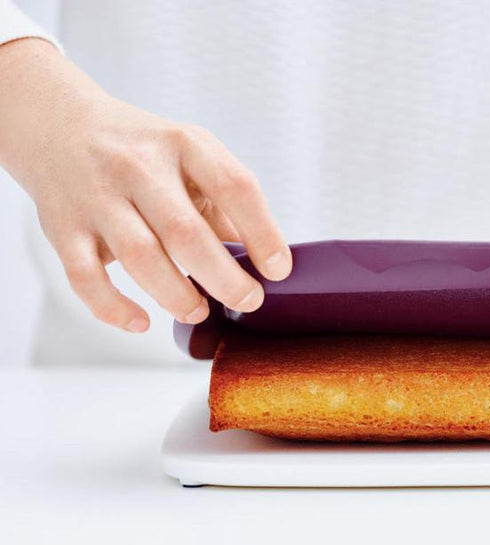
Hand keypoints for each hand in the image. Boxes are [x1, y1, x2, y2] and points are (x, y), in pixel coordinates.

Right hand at [0, 39, 291, 332]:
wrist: (55, 122)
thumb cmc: (140, 149)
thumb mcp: (190, 155)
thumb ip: (223, 202)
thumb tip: (261, 257)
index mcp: (183, 144)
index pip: (234, 187)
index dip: (263, 233)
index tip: (279, 270)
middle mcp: (139, 166)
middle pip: (186, 232)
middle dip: (225, 278)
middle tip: (248, 300)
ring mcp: (97, 197)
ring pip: (139, 257)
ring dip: (176, 296)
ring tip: (199, 311)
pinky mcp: (63, 227)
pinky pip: (86, 278)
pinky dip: (114, 308)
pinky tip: (141, 322)